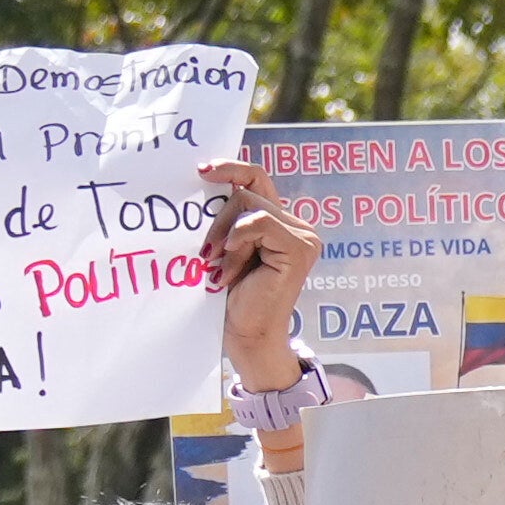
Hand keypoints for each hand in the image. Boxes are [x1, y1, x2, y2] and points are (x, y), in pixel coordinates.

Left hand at [197, 158, 313, 396]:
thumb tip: (203, 182)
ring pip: (248, 203)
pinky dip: (237, 240)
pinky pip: (258, 222)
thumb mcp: (224, 248)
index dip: (231, 168)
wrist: (245, 337)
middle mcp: (297, 226)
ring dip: (224, 235)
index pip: (257, 178)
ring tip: (218, 268)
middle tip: (205, 253)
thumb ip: (226, 218)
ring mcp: (303, 236)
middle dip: (217, 218)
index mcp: (280, 222)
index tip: (202, 170)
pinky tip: (228, 267)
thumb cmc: (230, 298)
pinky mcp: (300, 248)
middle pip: (247, 189)